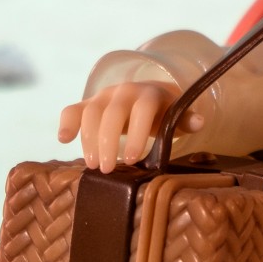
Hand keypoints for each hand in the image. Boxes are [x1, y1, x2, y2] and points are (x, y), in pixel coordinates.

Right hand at [57, 80, 205, 172]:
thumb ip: (185, 120)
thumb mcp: (175, 115)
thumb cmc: (162, 114)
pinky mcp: (86, 104)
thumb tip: (199, 122)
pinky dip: (65, 123)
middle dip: (108, 142)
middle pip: (112, 113)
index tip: (132, 159)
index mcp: (148, 95)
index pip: (142, 110)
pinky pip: (71, 109)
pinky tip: (63, 140)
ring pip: (90, 112)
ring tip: (92, 166)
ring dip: (88, 139)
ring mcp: (102, 97)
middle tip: (107, 169)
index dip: (136, 134)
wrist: (144, 96)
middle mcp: (124, 92)